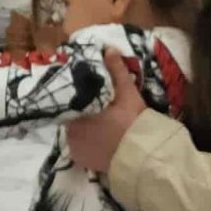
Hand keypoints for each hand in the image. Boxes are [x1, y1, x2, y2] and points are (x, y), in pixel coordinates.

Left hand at [63, 53, 144, 172]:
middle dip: (81, 113)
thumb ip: (116, 70)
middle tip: (97, 111)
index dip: (79, 98)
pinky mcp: (81, 161)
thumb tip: (109, 49)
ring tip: (98, 127)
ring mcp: (74, 148)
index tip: (89, 97)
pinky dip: (85, 146)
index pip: (70, 101)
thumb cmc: (132, 121)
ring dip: (82, 129)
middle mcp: (70, 131)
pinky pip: (78, 149)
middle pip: (71, 117)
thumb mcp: (127, 92)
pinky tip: (97, 142)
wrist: (141, 155)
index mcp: (77, 111)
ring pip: (74, 133)